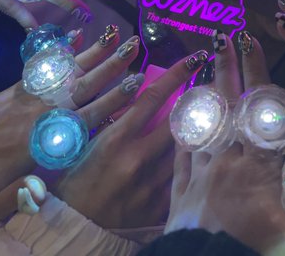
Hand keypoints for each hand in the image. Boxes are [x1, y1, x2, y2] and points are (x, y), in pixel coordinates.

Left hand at [0, 28, 141, 194]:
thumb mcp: (14, 184)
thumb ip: (35, 180)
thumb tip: (54, 178)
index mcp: (51, 135)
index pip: (91, 113)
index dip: (116, 98)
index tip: (137, 83)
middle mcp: (47, 109)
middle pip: (85, 84)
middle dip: (111, 65)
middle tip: (133, 45)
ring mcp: (33, 93)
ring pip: (68, 69)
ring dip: (93, 51)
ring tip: (113, 34)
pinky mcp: (19, 86)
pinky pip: (43, 63)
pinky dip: (61, 49)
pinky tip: (76, 35)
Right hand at [55, 51, 206, 228]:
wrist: (73, 226)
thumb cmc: (74, 178)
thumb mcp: (85, 140)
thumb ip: (113, 115)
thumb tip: (138, 86)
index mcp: (116, 139)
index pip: (153, 96)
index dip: (176, 74)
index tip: (195, 59)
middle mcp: (138, 159)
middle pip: (179, 119)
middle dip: (196, 100)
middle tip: (211, 85)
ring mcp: (152, 184)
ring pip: (186, 147)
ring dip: (198, 129)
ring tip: (211, 114)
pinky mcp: (160, 205)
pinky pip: (184, 177)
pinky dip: (191, 162)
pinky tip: (202, 153)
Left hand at [166, 33, 284, 255]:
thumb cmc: (265, 251)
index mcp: (260, 163)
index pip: (259, 107)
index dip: (255, 73)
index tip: (251, 43)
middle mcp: (228, 159)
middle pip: (228, 105)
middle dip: (227, 68)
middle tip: (222, 36)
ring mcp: (201, 173)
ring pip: (203, 121)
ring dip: (204, 91)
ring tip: (203, 63)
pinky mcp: (180, 193)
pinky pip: (181, 152)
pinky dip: (183, 129)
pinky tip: (182, 111)